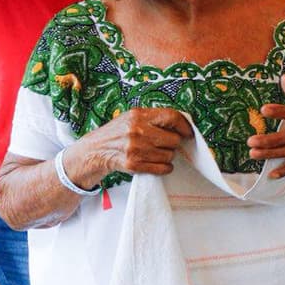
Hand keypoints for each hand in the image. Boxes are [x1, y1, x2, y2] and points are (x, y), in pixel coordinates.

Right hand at [73, 107, 192, 182]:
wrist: (95, 150)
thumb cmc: (118, 133)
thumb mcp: (132, 118)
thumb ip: (154, 119)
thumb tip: (183, 125)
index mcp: (138, 115)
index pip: (172, 117)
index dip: (185, 126)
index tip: (188, 133)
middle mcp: (137, 131)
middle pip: (173, 140)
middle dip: (173, 143)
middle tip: (165, 144)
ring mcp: (135, 149)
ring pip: (169, 155)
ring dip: (167, 156)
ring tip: (155, 152)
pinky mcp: (134, 165)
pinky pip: (163, 168)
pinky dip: (164, 167)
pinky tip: (157, 163)